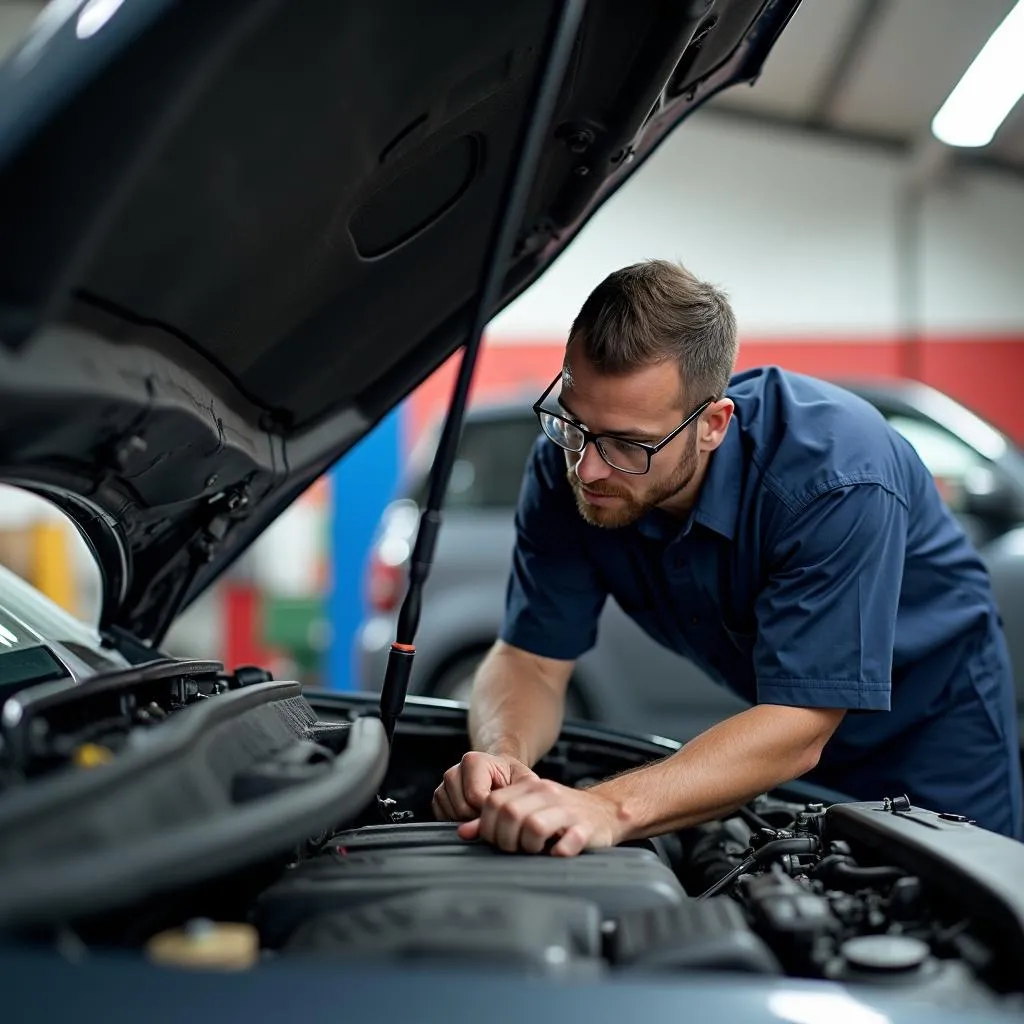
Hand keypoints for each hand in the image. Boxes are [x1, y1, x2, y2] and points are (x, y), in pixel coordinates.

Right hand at [432, 750, 537, 821]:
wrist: (501, 774)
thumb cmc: (512, 779)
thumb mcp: (522, 783)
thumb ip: (510, 801)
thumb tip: (490, 823)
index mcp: (474, 760)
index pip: (475, 796)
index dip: (490, 809)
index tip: (501, 808)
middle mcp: (455, 770)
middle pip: (462, 808)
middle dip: (479, 815)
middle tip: (493, 810)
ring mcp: (445, 783)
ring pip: (451, 814)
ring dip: (469, 819)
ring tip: (483, 810)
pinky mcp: (439, 796)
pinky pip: (442, 816)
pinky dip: (457, 821)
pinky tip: (472, 813)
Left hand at [458, 777, 625, 855]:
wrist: (606, 811)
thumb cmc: (562, 814)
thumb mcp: (529, 808)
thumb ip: (497, 817)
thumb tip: (464, 831)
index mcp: (529, 787)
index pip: (493, 803)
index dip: (488, 826)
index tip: (496, 841)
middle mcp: (546, 794)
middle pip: (509, 814)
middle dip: (505, 839)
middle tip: (514, 849)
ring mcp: (567, 810)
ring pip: (534, 826)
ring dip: (528, 846)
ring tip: (533, 851)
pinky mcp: (587, 828)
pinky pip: (568, 841)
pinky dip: (559, 851)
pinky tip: (556, 854)